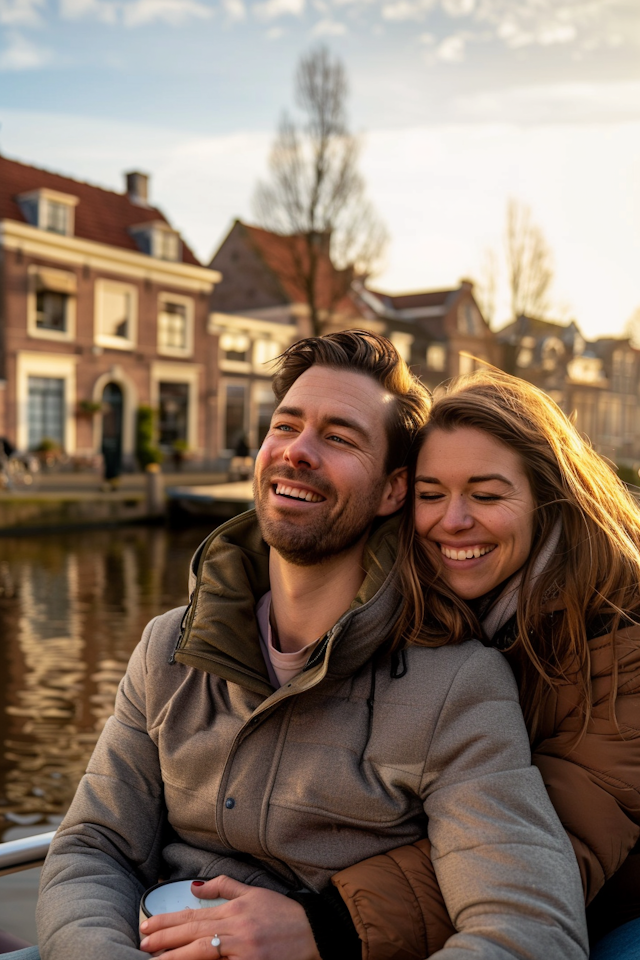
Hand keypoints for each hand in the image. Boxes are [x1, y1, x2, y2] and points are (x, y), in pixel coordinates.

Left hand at [139, 875, 321, 959]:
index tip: (147, 925)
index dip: (167, 921)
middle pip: (193, 934)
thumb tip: (196, 887)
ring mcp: (243, 949)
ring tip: (155, 959)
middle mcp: (235, 928)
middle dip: (165, 939)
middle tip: (143, 943)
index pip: (193, 916)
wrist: (313, 932)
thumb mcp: (254, 893)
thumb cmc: (283, 913)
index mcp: (234, 909)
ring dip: (177, 956)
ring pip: (202, 952)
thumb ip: (224, 887)